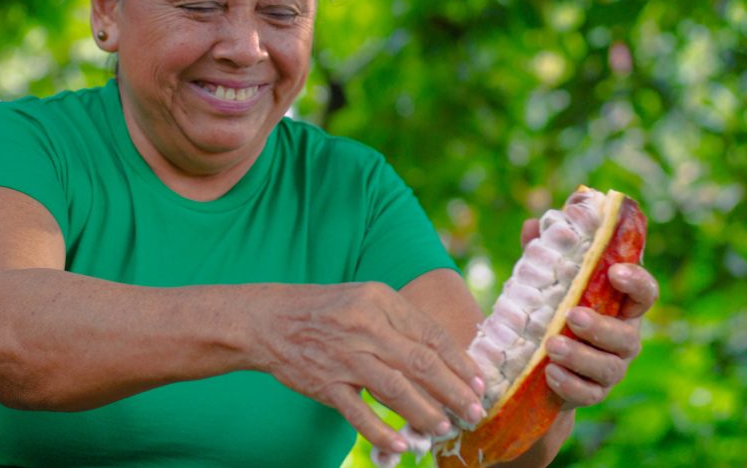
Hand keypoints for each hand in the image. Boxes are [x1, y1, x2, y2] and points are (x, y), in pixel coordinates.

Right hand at [252, 282, 486, 453]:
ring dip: (424, 413)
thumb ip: (400, 322)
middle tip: (473, 411)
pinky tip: (401, 446)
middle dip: (453, 391)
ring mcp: (344, 356)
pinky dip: (382, 432)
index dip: (459, 361)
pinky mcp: (325, 383)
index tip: (478, 382)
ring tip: (444, 427)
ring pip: (395, 390)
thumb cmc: (324, 310)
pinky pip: (359, 413)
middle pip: (421, 363)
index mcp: (380, 300)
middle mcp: (365, 326)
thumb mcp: (365, 300)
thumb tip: (442, 355)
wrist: (269, 319)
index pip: (430, 334)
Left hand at [521, 219, 658, 408]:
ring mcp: (611, 369)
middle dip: (602, 327)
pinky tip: (550, 372)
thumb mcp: (548, 283)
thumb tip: (533, 224)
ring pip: (609, 367)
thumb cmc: (552, 312)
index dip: (637, 282)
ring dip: (581, 356)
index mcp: (620, 306)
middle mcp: (623, 338)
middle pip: (627, 336)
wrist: (540, 366)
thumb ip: (544, 254)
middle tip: (572, 315)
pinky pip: (589, 393)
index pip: (645, 292)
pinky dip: (571, 384)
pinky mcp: (593, 393)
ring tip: (552, 344)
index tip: (615, 271)